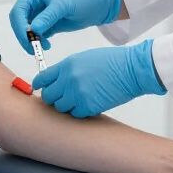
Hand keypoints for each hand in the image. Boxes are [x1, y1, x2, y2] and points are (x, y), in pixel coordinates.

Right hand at [9, 0, 121, 51]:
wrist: (96, 6)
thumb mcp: (64, 6)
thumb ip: (48, 17)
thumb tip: (33, 29)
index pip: (18, 11)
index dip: (20, 26)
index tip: (28, 39)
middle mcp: (32, 1)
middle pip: (18, 22)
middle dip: (24, 36)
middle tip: (32, 49)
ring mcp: (37, 13)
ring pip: (24, 30)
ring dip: (31, 41)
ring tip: (45, 46)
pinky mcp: (43, 24)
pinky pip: (34, 35)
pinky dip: (37, 42)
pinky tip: (47, 45)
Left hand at [31, 41, 164, 116]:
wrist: (131, 69)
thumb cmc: (112, 62)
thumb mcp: (84, 58)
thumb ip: (67, 69)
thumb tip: (56, 80)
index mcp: (66, 65)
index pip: (42, 79)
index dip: (41, 85)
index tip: (43, 89)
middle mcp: (68, 79)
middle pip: (48, 96)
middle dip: (54, 97)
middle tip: (62, 97)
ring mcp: (78, 94)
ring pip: (60, 107)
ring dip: (67, 105)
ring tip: (78, 100)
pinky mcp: (88, 106)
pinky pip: (75, 114)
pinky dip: (79, 111)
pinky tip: (88, 104)